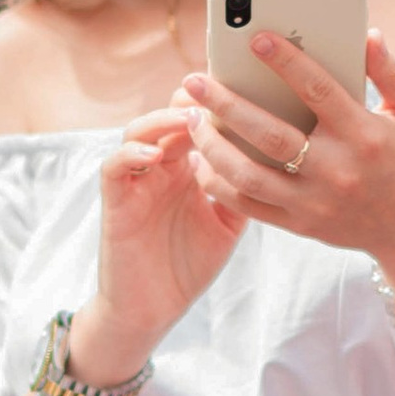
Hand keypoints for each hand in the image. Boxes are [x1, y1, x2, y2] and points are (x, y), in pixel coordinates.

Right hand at [85, 99, 243, 370]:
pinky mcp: (115, 201)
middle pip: (169, 115)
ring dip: (163, 119)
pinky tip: (156, 154)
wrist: (151, 310)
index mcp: (187, 169)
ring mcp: (136, 182)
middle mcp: (160, 168)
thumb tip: (278, 159)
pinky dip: (132, 153)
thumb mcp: (227, 223)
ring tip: (189, 115)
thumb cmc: (188, 266)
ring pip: (140, 130)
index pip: (198, 122)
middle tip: (216, 87)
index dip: (217, 101)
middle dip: (192, 98)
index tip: (244, 85)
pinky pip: (115, 166)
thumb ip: (242, 189)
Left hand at [180, 29, 394, 291]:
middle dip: (225, 104)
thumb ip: (391, 72)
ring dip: (212, 145)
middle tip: (193, 80)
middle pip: (269, 134)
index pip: (319, 90)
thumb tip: (368, 35)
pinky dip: (217, 183)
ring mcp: (314, 201)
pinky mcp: (299, 224)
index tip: (255, 38)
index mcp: (364, 134)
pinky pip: (248, 205)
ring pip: (249, 174)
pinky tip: (199, 158)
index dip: (286, 61)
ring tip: (189, 118)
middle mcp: (336, 170)